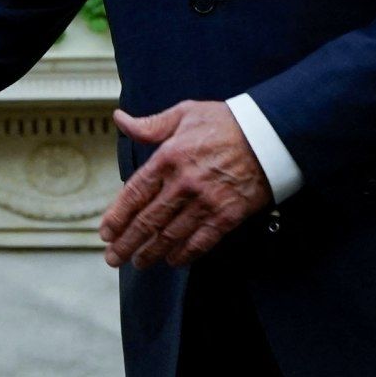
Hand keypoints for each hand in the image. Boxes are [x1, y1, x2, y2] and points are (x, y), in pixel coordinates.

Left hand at [99, 100, 270, 269]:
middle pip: (148, 220)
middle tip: (113, 258)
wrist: (269, 135)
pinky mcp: (227, 215)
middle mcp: (183, 183)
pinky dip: (185, 254)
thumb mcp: (184, 114)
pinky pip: (201, 241)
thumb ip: (150, 124)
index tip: (106, 232)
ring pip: (171, 235)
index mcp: (169, 157)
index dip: (117, 216)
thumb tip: (120, 120)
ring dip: (151, 252)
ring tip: (138, 263)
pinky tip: (173, 261)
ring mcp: (206, 202)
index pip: (134, 193)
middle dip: (127, 242)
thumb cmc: (226, 123)